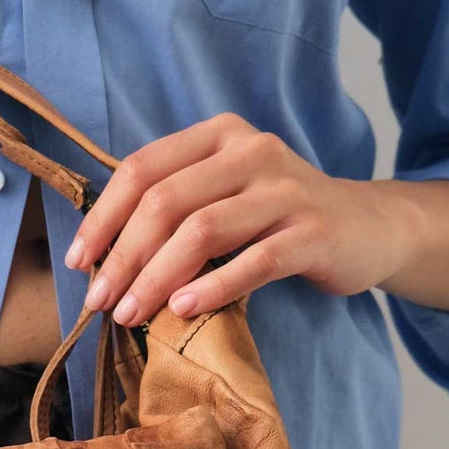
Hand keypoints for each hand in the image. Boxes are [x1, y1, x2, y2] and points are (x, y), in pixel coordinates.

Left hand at [63, 111, 448, 320]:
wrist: (370, 228)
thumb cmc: (280, 218)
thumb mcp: (226, 193)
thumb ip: (176, 204)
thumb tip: (100, 253)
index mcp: (220, 135)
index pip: (143, 168)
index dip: (103, 217)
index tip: (79, 262)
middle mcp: (252, 151)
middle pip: (166, 201)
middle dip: (124, 256)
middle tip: (100, 301)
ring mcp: (286, 189)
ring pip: (203, 229)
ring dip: (157, 276)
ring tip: (132, 313)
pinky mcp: (314, 231)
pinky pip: (255, 260)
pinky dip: (214, 286)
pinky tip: (185, 309)